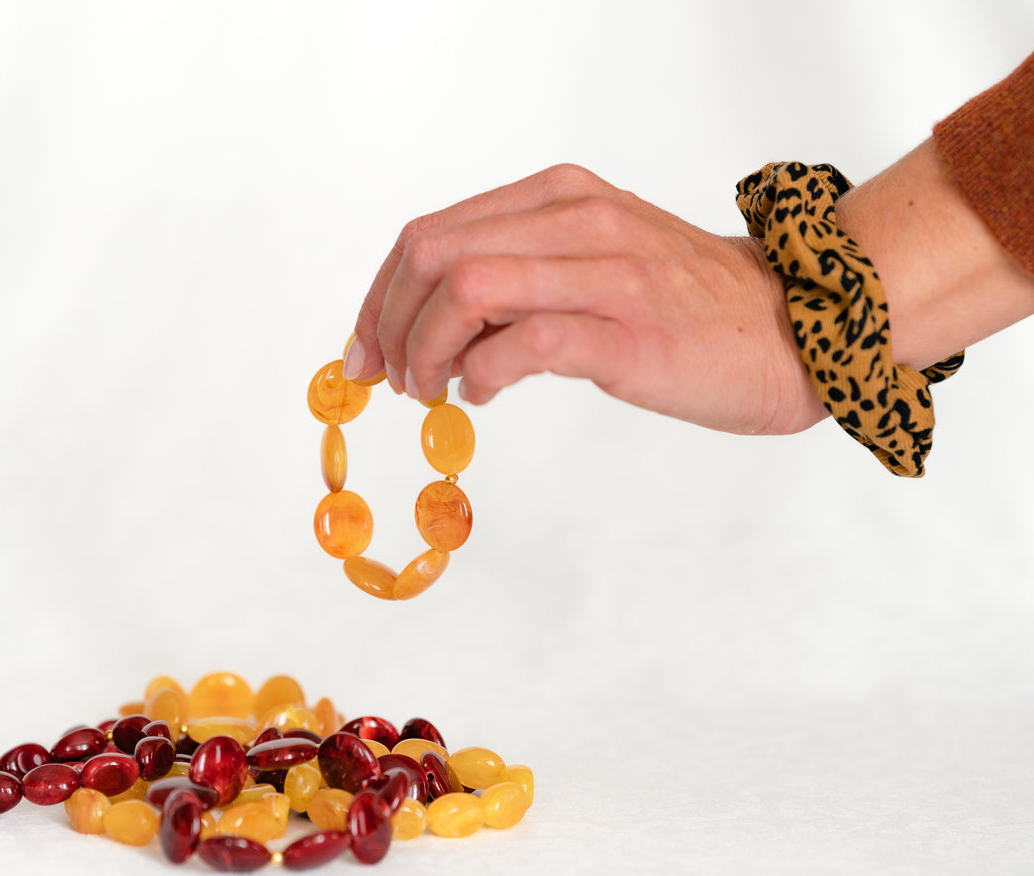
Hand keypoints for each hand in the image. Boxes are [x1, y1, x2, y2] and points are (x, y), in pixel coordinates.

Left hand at [343, 163, 827, 435]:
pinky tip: (482, 393)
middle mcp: (576, 219)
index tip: (365, 351)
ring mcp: (605, 270)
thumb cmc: (687, 308)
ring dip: (424, 350)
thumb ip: (517, 276)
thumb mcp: (590, 263)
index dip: (378, 296)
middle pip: (431, 255)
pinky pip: (522, 341)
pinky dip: (480, 373)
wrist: (796, 328)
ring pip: (464, 290)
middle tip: (393, 379)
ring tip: (433, 390)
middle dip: (387, 324)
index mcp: (558, 196)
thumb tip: (427, 326)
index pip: (430, 233)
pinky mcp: (627, 330)